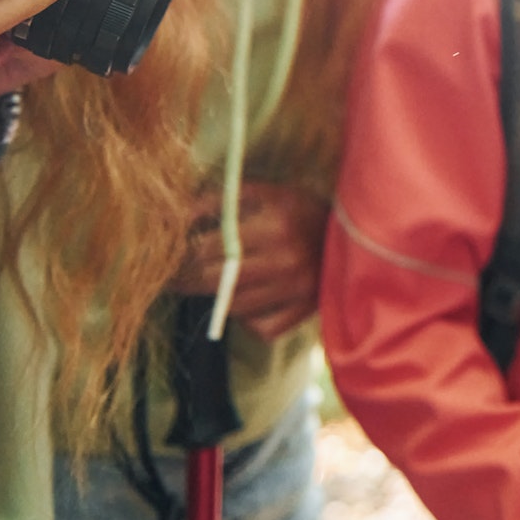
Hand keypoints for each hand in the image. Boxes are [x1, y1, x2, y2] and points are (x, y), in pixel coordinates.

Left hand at [172, 181, 329, 339]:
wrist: (356, 235)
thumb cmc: (302, 211)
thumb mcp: (270, 193)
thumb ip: (225, 200)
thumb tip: (177, 214)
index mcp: (277, 223)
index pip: (210, 244)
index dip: (180, 250)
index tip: (163, 251)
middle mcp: (287, 258)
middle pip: (215, 278)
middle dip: (183, 279)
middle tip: (169, 276)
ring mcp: (297, 289)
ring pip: (232, 305)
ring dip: (210, 297)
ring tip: (200, 285)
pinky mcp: (304, 311)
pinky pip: (259, 326)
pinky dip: (245, 319)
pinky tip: (243, 302)